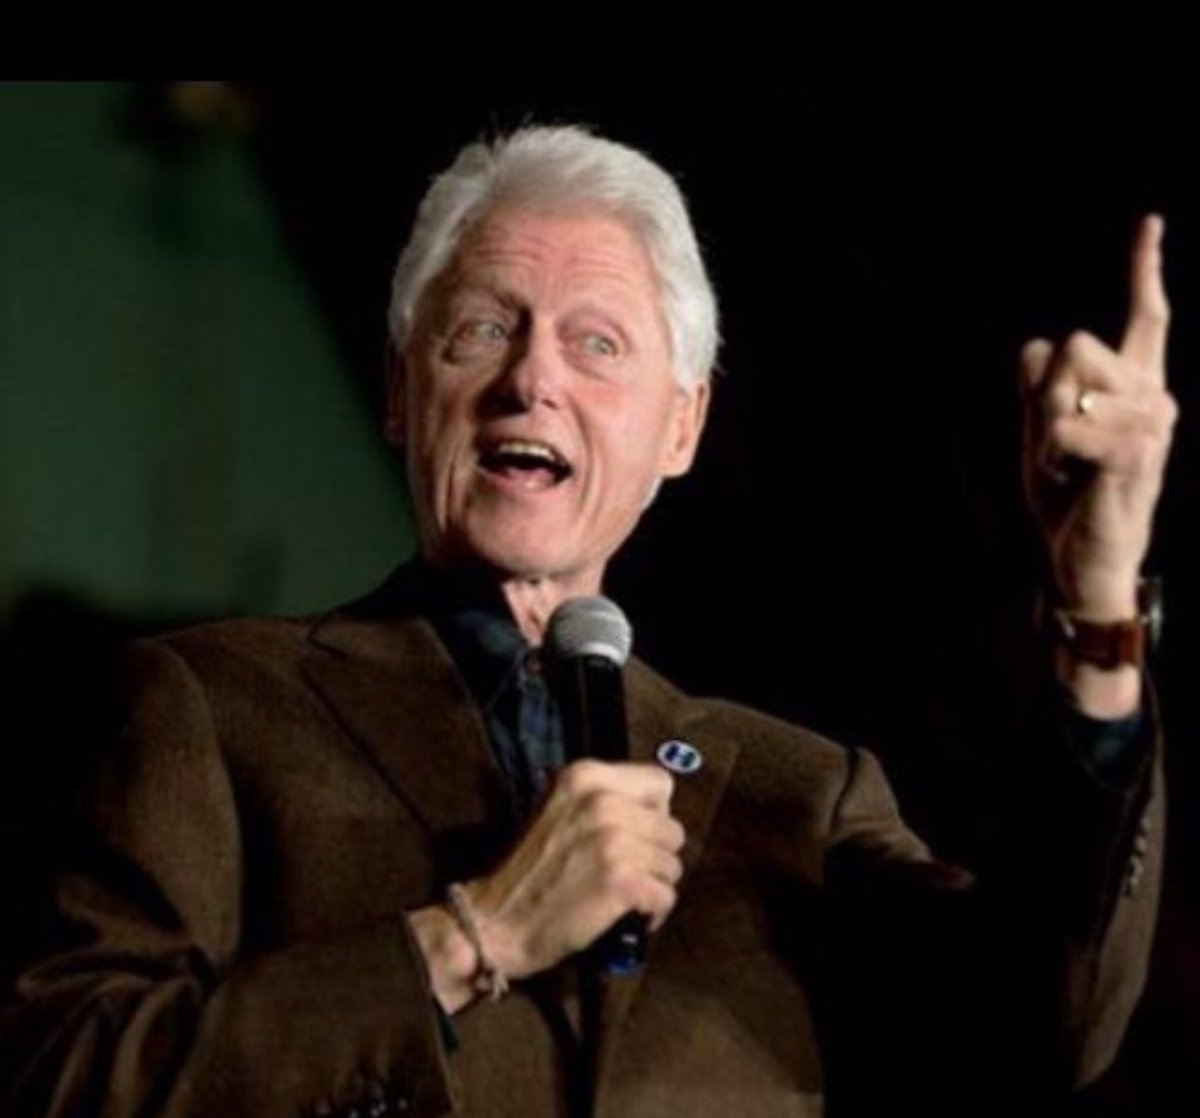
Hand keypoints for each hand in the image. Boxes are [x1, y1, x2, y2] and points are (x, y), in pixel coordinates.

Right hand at [410, 760, 683, 1011]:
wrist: (496, 920)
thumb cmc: (530, 870)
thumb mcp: (561, 810)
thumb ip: (604, 800)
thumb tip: (656, 811)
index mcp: (586, 776)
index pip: (660, 783)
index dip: (654, 814)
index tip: (635, 836)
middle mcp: (602, 800)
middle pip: (672, 828)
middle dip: (656, 856)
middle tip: (629, 874)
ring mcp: (613, 839)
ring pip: (672, 864)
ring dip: (655, 885)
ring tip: (626, 897)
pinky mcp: (621, 880)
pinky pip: (666, 895)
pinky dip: (653, 912)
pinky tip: (629, 917)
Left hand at [1021, 215, 1176, 620]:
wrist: (1081, 554)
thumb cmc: (1067, 493)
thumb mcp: (1041, 431)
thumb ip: (1039, 389)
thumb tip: (1033, 344)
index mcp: (1135, 385)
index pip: (1146, 317)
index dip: (1145, 267)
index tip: (1151, 221)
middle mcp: (1154, 394)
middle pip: (1075, 342)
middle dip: (1045, 392)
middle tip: (1058, 443)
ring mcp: (1151, 422)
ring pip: (1065, 387)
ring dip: (1045, 433)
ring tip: (1069, 466)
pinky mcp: (1138, 451)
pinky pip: (1065, 427)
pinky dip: (1049, 455)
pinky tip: (1071, 478)